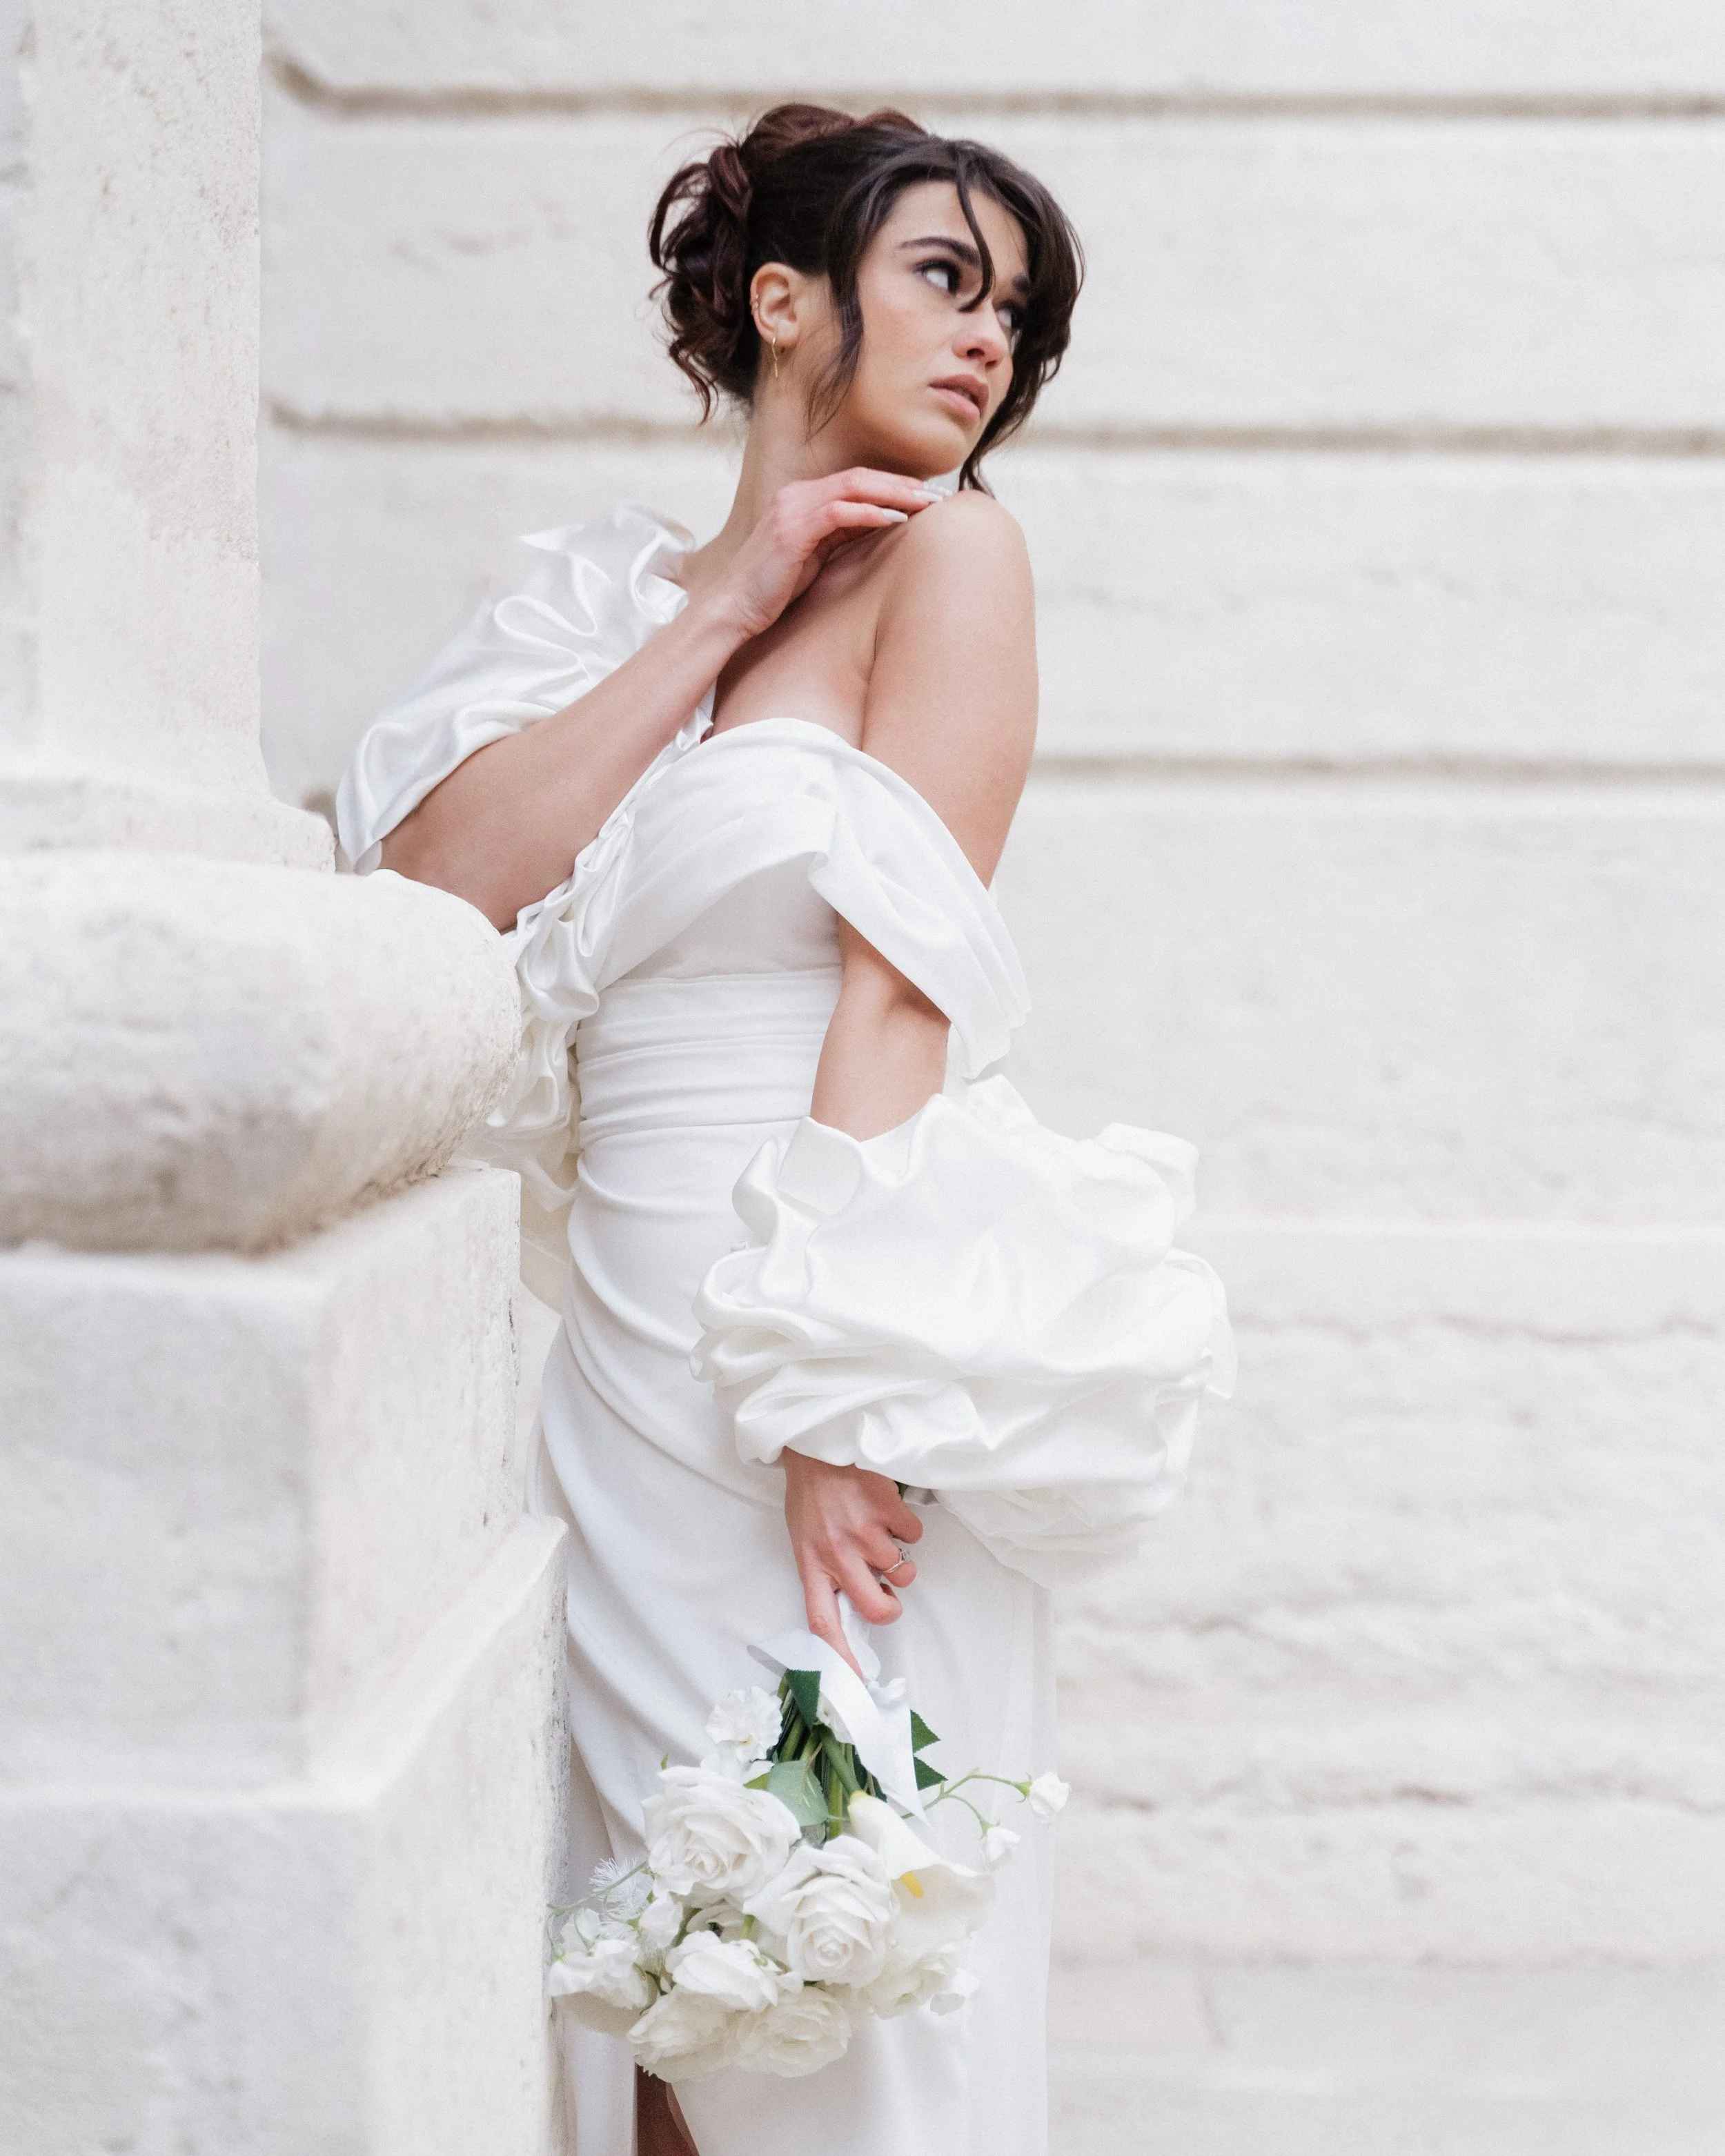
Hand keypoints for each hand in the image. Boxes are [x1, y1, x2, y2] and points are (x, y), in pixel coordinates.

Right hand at [714, 469, 941, 640]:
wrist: (733, 610)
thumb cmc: (773, 590)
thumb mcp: (815, 557)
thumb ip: (841, 536)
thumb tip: (881, 526)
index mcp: (802, 499)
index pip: (857, 481)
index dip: (895, 484)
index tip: (928, 496)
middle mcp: (796, 495)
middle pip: (860, 477)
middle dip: (902, 483)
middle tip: (938, 494)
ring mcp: (792, 509)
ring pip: (853, 487)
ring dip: (893, 493)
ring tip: (925, 503)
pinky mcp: (791, 530)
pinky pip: (838, 512)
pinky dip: (868, 513)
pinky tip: (894, 519)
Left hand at [781, 1450, 924, 1673]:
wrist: (816, 1444)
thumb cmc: (811, 1494)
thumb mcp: (804, 1537)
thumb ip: (824, 1569)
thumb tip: (853, 1601)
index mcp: (812, 1564)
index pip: (823, 1623)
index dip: (841, 1657)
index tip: (854, 1681)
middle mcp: (838, 1554)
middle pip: (877, 1610)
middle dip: (890, 1608)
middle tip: (887, 1590)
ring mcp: (865, 1532)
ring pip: (903, 1572)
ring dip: (899, 1559)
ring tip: (880, 1532)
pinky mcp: (888, 1508)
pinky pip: (914, 1535)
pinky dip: (907, 1526)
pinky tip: (887, 1509)